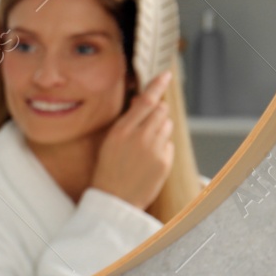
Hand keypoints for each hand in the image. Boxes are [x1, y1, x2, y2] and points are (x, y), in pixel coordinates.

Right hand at [90, 70, 174, 210]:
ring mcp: (155, 150)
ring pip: (166, 126)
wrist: (114, 200)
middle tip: (147, 122)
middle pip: (161, 111)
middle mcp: (140, 138)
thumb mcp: (108, 142)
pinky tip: (148, 159)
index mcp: (121, 131)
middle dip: (157, 112)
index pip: (146, 101)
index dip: (157, 86)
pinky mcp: (165, 162)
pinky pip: (169, 145)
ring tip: (144, 145)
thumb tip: (142, 102)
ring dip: (160, 129)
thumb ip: (127, 121)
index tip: (166, 75)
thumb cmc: (107, 170)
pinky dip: (162, 147)